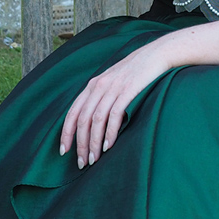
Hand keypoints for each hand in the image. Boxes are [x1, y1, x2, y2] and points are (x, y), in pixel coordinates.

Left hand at [58, 41, 170, 168]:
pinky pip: (114, 115)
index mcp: (92, 85)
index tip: (64, 151)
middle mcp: (99, 86)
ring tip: (94, 159)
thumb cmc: (133, 72)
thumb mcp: (111, 82)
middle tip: (82, 163)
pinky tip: (108, 146)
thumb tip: (91, 122)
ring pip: (96, 120)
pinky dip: (109, 132)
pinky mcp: (128, 91)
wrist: (154, 55)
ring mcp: (113, 88)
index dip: (66, 133)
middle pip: (83, 119)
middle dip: (80, 144)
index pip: (73, 112)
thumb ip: (100, 97)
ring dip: (93, 142)